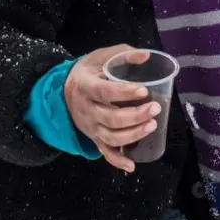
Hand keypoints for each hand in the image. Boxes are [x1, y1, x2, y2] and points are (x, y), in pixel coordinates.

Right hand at [64, 45, 161, 172]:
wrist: (63, 90)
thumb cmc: (88, 71)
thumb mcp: (100, 56)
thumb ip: (123, 54)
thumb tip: (146, 55)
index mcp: (85, 86)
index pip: (104, 92)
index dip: (124, 92)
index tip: (144, 91)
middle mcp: (86, 109)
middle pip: (110, 118)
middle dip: (135, 115)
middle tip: (155, 108)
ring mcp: (90, 126)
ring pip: (109, 136)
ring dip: (132, 135)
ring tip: (152, 125)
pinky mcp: (93, 136)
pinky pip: (104, 152)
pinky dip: (117, 161)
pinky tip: (132, 165)